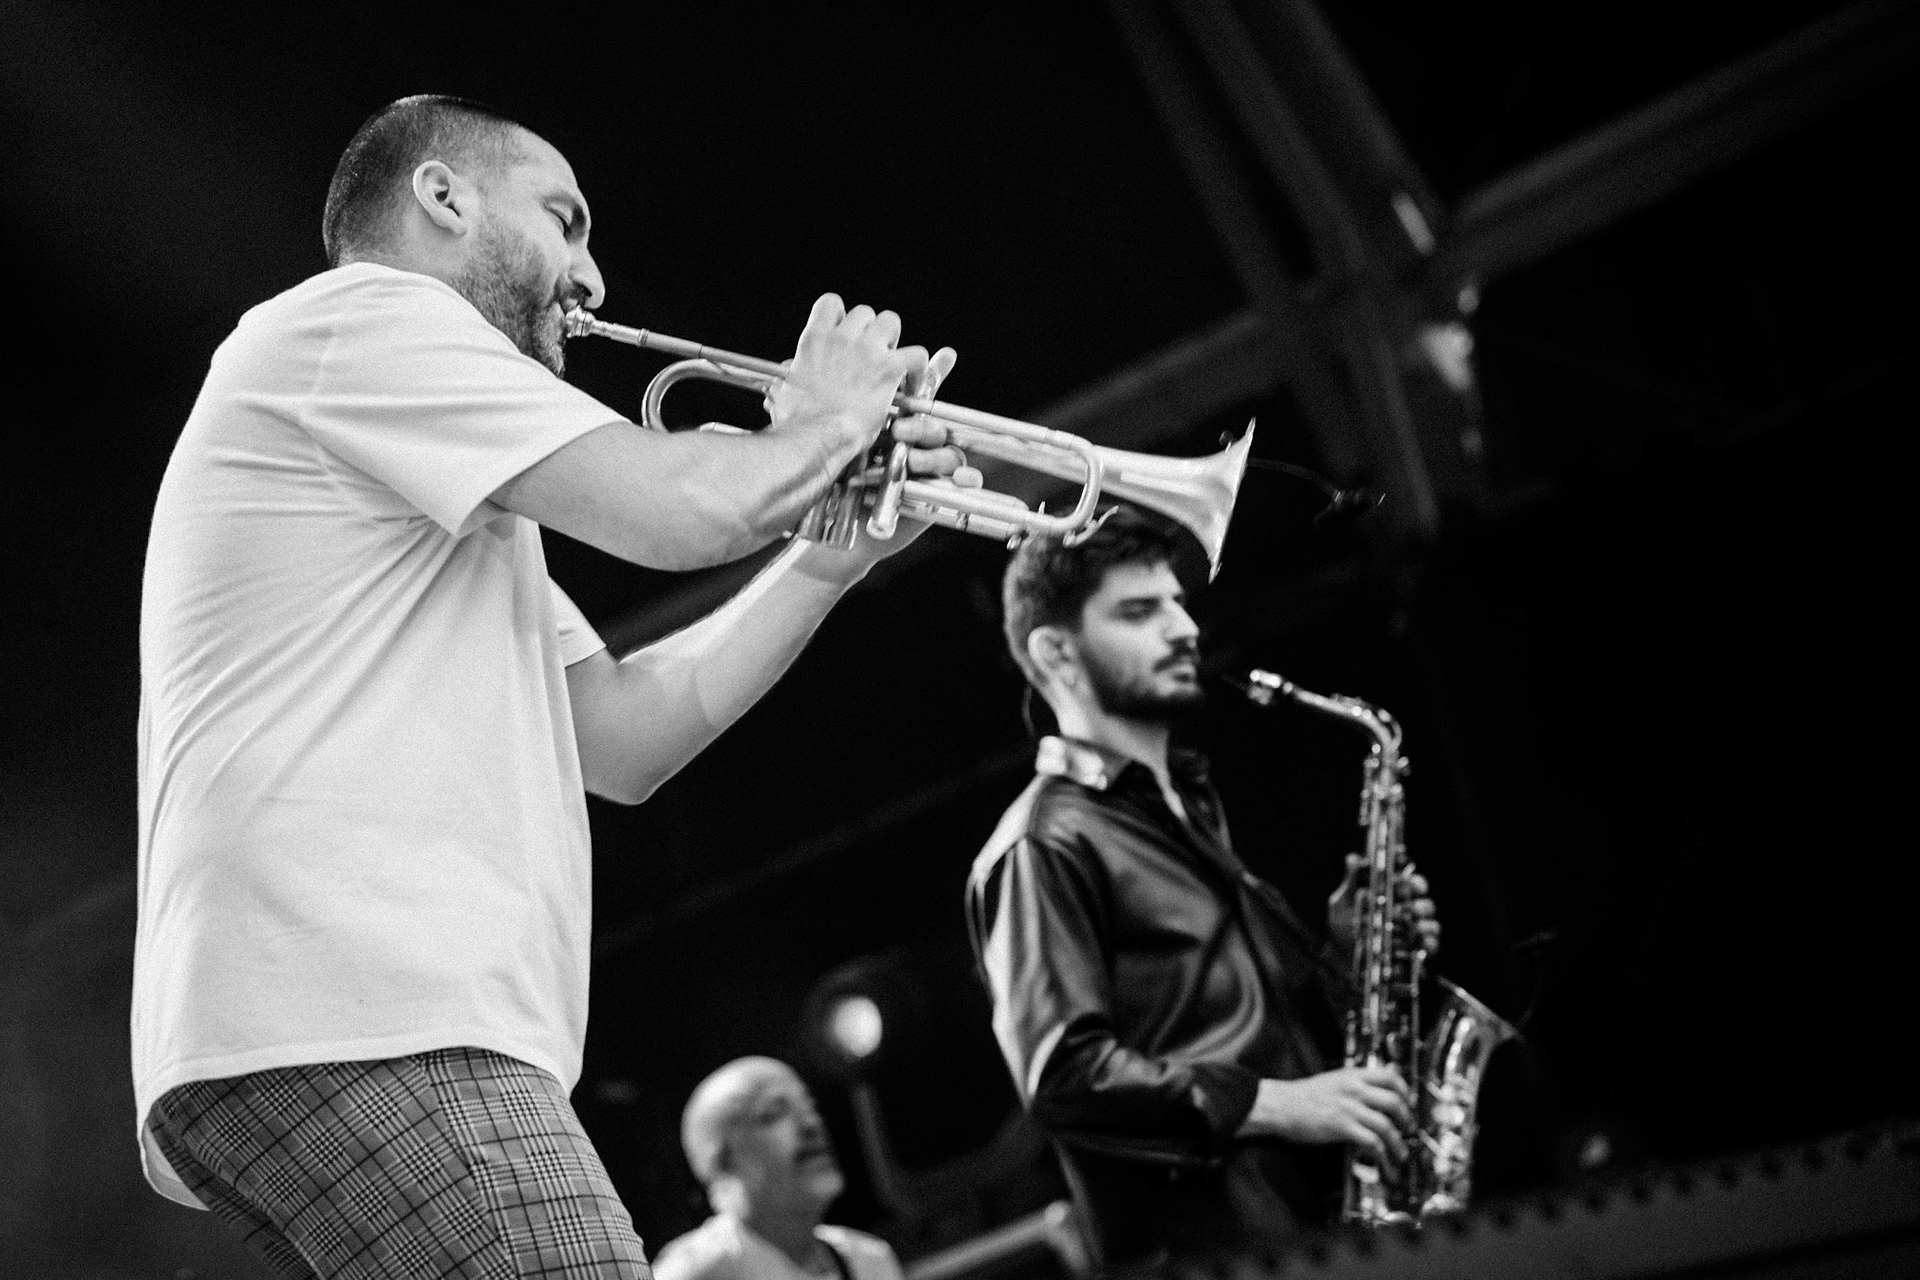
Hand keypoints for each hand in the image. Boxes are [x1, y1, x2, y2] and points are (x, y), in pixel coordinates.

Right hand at [767, 293, 930, 452]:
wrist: (816, 436)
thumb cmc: (799, 422)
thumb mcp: (785, 392)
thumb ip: (790, 377)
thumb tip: (787, 378)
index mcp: (814, 340)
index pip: (831, 304)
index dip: (842, 316)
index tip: (845, 332)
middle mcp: (841, 338)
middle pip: (865, 313)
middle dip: (870, 331)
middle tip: (871, 354)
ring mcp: (866, 350)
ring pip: (890, 321)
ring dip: (893, 340)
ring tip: (892, 362)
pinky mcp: (889, 367)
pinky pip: (916, 354)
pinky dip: (917, 369)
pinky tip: (912, 384)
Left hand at [845, 344, 986, 559]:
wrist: (838, 520)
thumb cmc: (838, 476)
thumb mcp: (839, 432)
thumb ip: (847, 402)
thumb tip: (823, 355)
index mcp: (896, 423)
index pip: (923, 393)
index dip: (936, 373)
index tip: (945, 356)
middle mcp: (916, 443)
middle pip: (937, 424)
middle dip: (922, 426)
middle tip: (898, 430)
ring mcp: (930, 468)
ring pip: (950, 452)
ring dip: (933, 454)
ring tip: (908, 460)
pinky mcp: (941, 493)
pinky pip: (966, 482)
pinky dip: (966, 479)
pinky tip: (957, 479)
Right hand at [1240, 1069, 1413, 1167]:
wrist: (1280, 1104)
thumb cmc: (1304, 1095)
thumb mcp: (1334, 1079)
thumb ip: (1358, 1080)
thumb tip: (1385, 1074)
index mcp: (1353, 1075)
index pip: (1391, 1076)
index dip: (1405, 1091)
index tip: (1408, 1104)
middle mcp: (1354, 1089)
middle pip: (1394, 1102)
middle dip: (1407, 1119)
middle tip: (1408, 1130)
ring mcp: (1348, 1108)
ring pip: (1386, 1125)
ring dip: (1399, 1143)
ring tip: (1401, 1154)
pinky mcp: (1341, 1126)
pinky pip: (1372, 1143)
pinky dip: (1383, 1156)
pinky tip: (1385, 1165)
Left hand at [1328, 854, 1441, 959]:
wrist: (1342, 959)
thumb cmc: (1344, 928)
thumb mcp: (1341, 904)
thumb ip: (1350, 883)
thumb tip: (1353, 859)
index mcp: (1393, 895)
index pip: (1412, 883)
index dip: (1414, 882)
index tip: (1408, 884)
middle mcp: (1408, 911)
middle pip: (1426, 902)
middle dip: (1421, 904)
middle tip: (1411, 907)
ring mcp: (1415, 932)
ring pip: (1432, 924)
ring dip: (1424, 924)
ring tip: (1413, 926)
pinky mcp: (1417, 952)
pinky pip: (1432, 946)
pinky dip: (1428, 944)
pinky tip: (1418, 944)